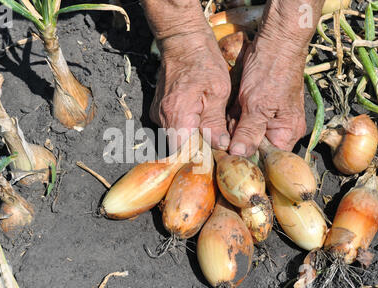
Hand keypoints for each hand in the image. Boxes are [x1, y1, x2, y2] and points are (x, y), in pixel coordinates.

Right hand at [150, 30, 231, 152]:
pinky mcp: (159, 108)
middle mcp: (161, 116)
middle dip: (196, 147)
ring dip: (191, 136)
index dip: (196, 156)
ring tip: (209, 126)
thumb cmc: (203, 62)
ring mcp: (157, 113)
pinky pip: (172, 125)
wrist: (182, 42)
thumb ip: (215, 122)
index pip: (180, 151)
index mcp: (176, 115)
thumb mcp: (218, 92)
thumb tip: (220, 145)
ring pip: (175, 136)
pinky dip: (185, 126)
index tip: (212, 153)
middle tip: (215, 140)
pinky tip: (199, 116)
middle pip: (177, 146)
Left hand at [226, 0, 324, 156]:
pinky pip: (240, 119)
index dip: (248, 159)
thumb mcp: (258, 107)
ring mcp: (265, 117)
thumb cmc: (273, 73)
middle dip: (237, 139)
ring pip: (243, 133)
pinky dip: (232, 116)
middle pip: (252, 147)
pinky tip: (230, 107)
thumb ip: (248, 133)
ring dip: (232, 126)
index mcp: (286, 133)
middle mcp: (277, 129)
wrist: (274, 43)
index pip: (267, 159)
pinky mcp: (254, 107)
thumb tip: (239, 155)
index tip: (229, 157)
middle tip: (228, 128)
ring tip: (233, 112)